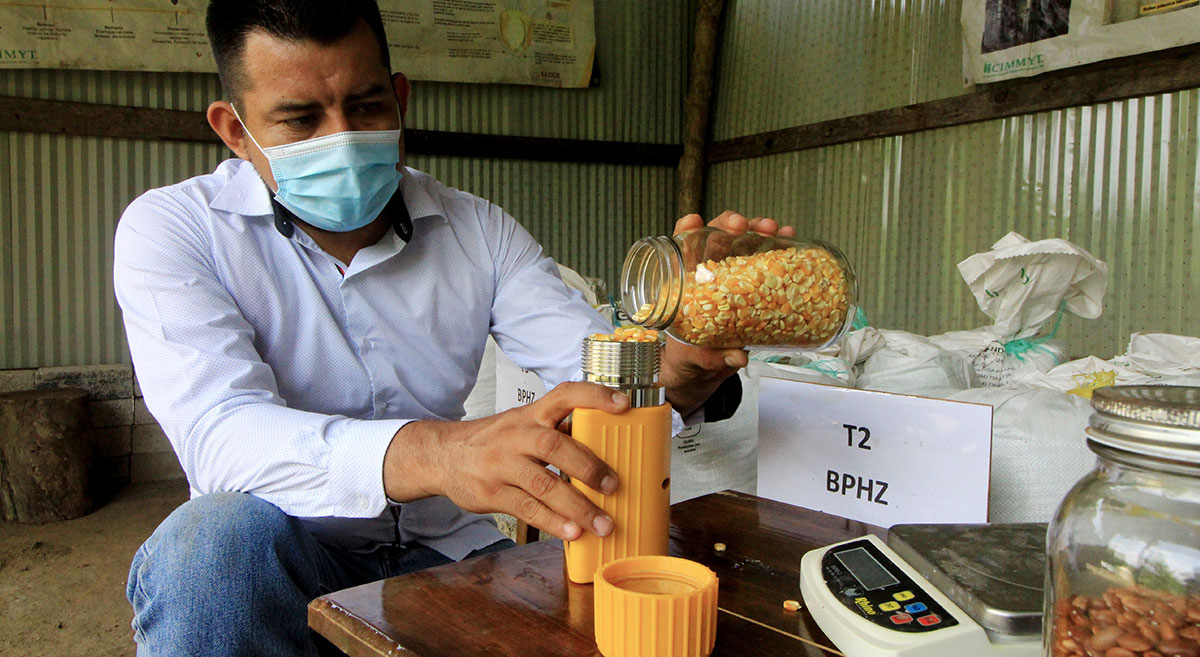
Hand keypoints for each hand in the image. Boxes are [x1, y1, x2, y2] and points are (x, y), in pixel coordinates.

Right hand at [382, 382, 627, 541]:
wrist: (443, 456)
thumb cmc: (494, 441)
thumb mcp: (523, 424)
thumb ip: (557, 432)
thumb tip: (605, 446)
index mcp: (531, 415)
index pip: (565, 395)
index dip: (595, 396)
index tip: (623, 405)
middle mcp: (516, 435)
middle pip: (554, 446)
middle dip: (589, 467)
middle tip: (614, 485)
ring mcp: (502, 465)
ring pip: (543, 484)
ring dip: (577, 506)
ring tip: (602, 523)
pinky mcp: (492, 493)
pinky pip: (527, 508)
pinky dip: (552, 522)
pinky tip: (571, 533)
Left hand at [661, 211, 795, 415]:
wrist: (704, 372)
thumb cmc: (688, 358)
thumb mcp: (695, 359)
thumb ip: (711, 358)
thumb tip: (736, 356)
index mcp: (684, 288)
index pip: (680, 249)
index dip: (685, 231)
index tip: (694, 221)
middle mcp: (707, 276)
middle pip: (715, 238)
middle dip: (730, 224)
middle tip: (743, 225)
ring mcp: (731, 279)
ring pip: (742, 244)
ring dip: (758, 231)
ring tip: (774, 229)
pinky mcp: (752, 286)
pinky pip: (764, 261)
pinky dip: (777, 246)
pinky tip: (789, 238)